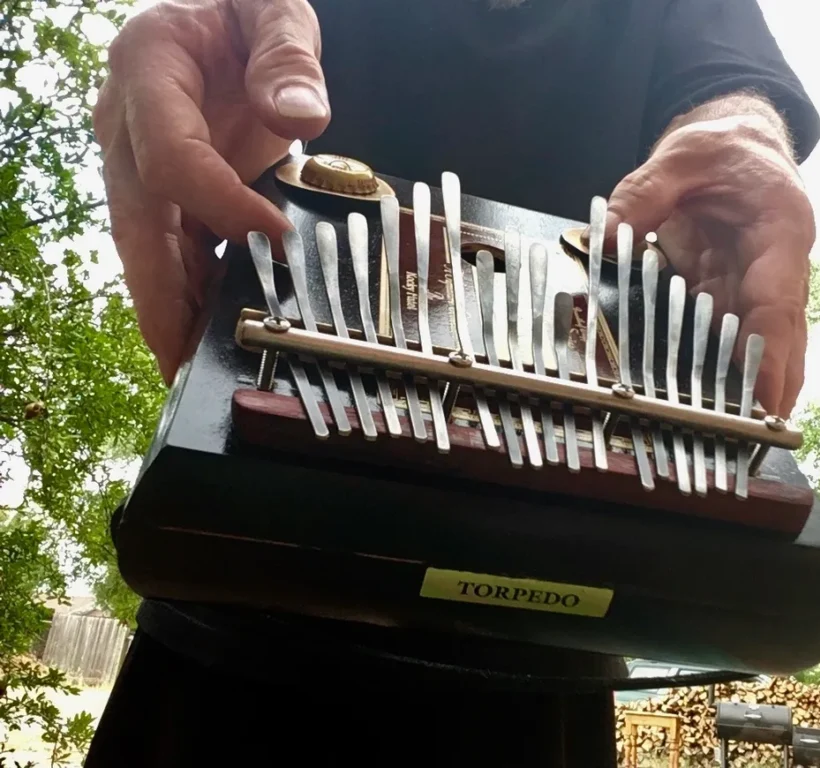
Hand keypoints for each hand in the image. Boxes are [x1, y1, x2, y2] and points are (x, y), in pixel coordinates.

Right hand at [93, 0, 329, 383]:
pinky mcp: (170, 192)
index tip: (275, 237)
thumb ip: (286, 54)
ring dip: (173, 310)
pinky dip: (192, 293)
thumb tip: (302, 114)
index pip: (172, 157)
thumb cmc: (242, 10)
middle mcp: (130, 128)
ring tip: (196, 369)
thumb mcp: (271, 8)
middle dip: (161, 297)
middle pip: (138, 223)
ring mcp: (144, 165)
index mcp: (146, 73)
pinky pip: (176, 249)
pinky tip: (212, 333)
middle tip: (183, 360)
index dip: (219, 205)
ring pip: (150, 249)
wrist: (221, 17)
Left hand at [606, 114, 815, 418]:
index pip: (777, 302)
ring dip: (754, 391)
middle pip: (781, 339)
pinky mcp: (738, 295)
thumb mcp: (683, 154)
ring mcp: (761, 286)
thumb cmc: (724, 147)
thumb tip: (608, 236)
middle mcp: (779, 267)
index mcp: (780, 230)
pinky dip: (727, 371)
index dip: (771, 355)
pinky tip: (714, 405)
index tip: (767, 398)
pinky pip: (735, 339)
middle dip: (773, 390)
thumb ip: (645, 193)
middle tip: (759, 439)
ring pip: (763, 347)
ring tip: (740, 438)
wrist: (742, 142)